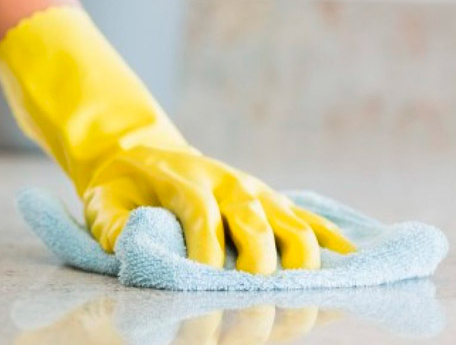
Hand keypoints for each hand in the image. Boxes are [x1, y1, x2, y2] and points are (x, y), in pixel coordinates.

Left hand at [0, 7, 353, 273]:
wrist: (140, 152)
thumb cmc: (122, 187)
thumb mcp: (105, 203)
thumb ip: (118, 227)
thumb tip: (137, 247)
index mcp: (185, 180)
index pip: (203, 217)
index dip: (207, 253)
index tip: (205, 285)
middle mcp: (229, 183)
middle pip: (256, 223)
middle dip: (259, 267)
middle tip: (256, 303)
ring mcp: (257, 191)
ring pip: (292, 225)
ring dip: (300, 262)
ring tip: (297, 296)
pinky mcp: (272, 200)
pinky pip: (310, 220)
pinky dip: (332, 241)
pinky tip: (350, 265)